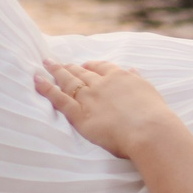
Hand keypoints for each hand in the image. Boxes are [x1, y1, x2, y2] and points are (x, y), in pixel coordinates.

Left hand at [35, 60, 183, 159]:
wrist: (149, 130)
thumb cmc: (154, 116)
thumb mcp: (149, 91)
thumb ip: (137, 79)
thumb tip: (133, 69)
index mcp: (121, 77)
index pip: (102, 67)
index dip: (92, 65)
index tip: (86, 64)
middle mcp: (102, 84)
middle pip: (82, 72)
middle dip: (70, 66)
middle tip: (59, 62)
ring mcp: (89, 97)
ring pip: (69, 81)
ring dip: (56, 71)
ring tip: (46, 64)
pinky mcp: (79, 114)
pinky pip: (59, 98)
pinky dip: (46, 88)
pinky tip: (37, 80)